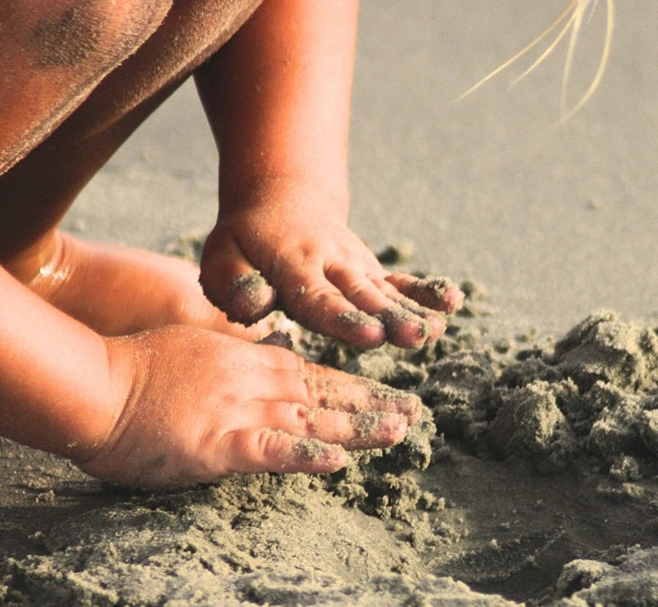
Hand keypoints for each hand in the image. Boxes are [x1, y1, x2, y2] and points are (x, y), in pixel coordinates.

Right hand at [78, 325, 421, 486]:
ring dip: (356, 425)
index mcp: (242, 359)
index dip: (348, 384)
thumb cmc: (132, 369)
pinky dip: (303, 455)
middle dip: (369, 403)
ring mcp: (235, 410)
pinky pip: (268, 450)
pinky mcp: (215, 443)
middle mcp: (249, 381)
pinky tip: (337, 462)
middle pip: (321, 393)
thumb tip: (258, 355)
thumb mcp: (190, 347)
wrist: (92, 386)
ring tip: (399, 431)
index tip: (381, 392)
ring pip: (308, 418)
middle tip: (413, 411)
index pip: (308, 372)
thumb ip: (228, 355)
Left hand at [199, 181, 463, 348]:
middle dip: (390, 318)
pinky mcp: (368, 269)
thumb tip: (257, 306)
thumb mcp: (222, 256)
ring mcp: (354, 265)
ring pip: (383, 292)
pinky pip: (397, 281)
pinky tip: (452, 303)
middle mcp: (330, 264)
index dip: (346, 319)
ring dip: (411, 311)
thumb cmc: (244, 240)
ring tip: (435, 330)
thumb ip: (235, 283)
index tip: (372, 336)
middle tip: (416, 337)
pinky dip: (424, 291)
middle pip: (361, 296)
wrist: (278, 202)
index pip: (320, 299)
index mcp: (292, 266)